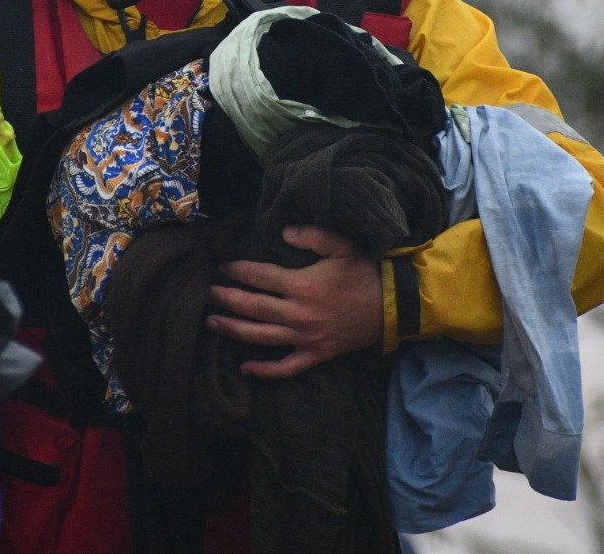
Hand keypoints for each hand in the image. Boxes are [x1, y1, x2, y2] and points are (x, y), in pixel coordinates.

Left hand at [206, 225, 382, 378]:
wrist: (392, 307)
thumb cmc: (365, 273)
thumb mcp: (342, 247)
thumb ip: (312, 236)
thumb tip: (284, 232)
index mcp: (302, 285)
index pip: (260, 277)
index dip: (238, 271)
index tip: (224, 267)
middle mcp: (298, 314)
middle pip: (253, 308)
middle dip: (228, 299)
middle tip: (211, 293)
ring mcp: (305, 338)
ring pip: (260, 337)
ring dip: (233, 330)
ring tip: (213, 323)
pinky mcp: (315, 355)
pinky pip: (285, 367)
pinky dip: (263, 370)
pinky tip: (244, 367)